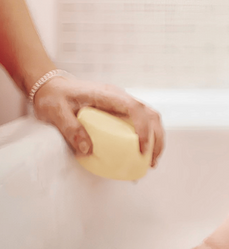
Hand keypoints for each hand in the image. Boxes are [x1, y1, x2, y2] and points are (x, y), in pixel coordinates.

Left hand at [33, 76, 164, 165]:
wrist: (52, 86)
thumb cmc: (54, 97)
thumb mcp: (56, 113)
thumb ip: (71, 129)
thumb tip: (88, 150)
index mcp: (108, 94)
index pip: (135, 108)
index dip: (143, 128)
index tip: (141, 149)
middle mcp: (120, 97)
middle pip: (150, 113)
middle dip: (156, 138)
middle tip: (152, 161)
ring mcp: (122, 103)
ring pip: (150, 117)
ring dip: (155, 138)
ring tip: (151, 161)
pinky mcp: (120, 110)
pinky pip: (141, 122)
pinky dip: (147, 137)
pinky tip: (142, 153)